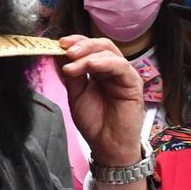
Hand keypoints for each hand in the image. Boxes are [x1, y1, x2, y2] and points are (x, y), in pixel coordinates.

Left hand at [57, 35, 145, 167]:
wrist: (107, 147)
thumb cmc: (95, 124)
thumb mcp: (76, 95)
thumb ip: (71, 75)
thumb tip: (59, 53)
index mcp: (100, 71)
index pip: (89, 48)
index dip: (75, 42)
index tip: (58, 44)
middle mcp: (113, 70)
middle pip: (100, 45)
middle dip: (81, 44)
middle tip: (65, 48)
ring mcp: (124, 75)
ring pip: (109, 51)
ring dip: (88, 52)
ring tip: (72, 60)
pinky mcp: (133, 83)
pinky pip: (120, 66)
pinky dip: (102, 62)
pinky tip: (89, 65)